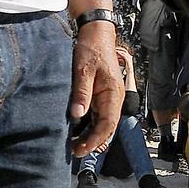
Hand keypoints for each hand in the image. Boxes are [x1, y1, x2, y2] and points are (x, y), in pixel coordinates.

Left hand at [67, 22, 123, 155]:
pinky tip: (77, 132)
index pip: (109, 123)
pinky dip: (89, 126)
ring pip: (102, 123)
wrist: (96, 35)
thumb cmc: (92, 49)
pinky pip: (97, 116)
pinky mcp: (101, 96)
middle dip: (93, 142)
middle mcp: (114, 98)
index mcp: (113, 93)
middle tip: (76, 152)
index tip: (83, 148)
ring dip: (90, 135)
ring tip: (74, 145)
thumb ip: (81, 93)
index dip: (97, 139)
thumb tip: (77, 115)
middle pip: (107, 127)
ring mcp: (108, 98)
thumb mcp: (83, 70)